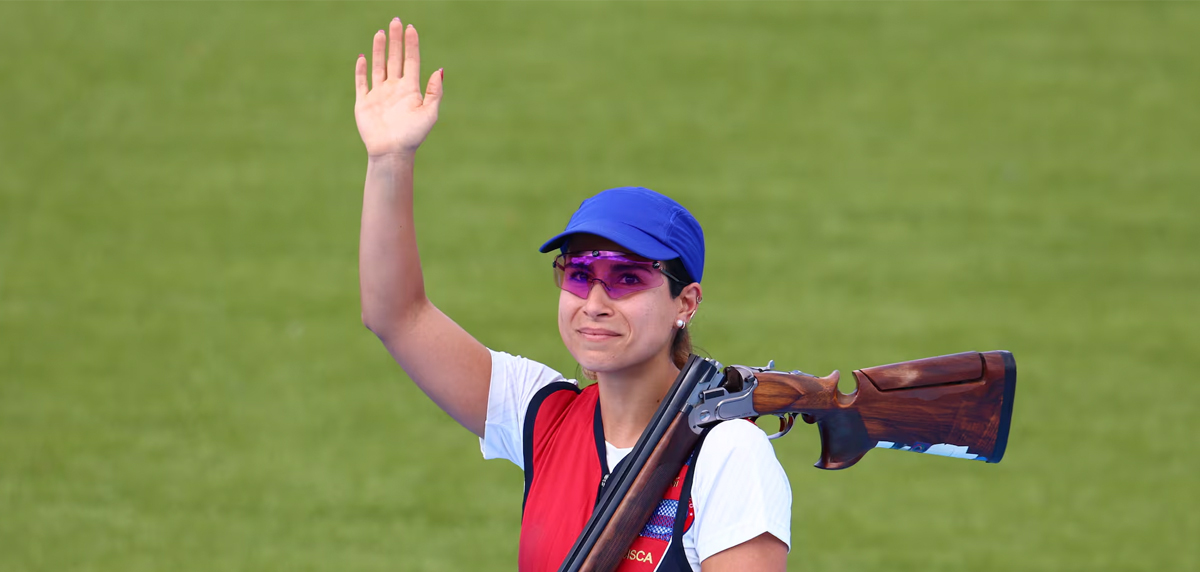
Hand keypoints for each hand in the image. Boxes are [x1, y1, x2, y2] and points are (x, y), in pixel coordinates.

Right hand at [354, 18, 443, 157]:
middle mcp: (395, 89)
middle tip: (395, 21)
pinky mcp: (364, 103)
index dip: (411, 45)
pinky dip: (361, 70)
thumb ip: (435, 91)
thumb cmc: (413, 135)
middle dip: (395, 41)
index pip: (411, 61)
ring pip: (379, 66)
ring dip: (379, 50)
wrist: (392, 152)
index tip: (411, 28)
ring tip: (381, 33)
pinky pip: (362, 82)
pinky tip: (363, 57)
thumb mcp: (430, 113)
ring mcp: (379, 94)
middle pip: (395, 59)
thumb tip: (440, 69)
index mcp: (411, 90)